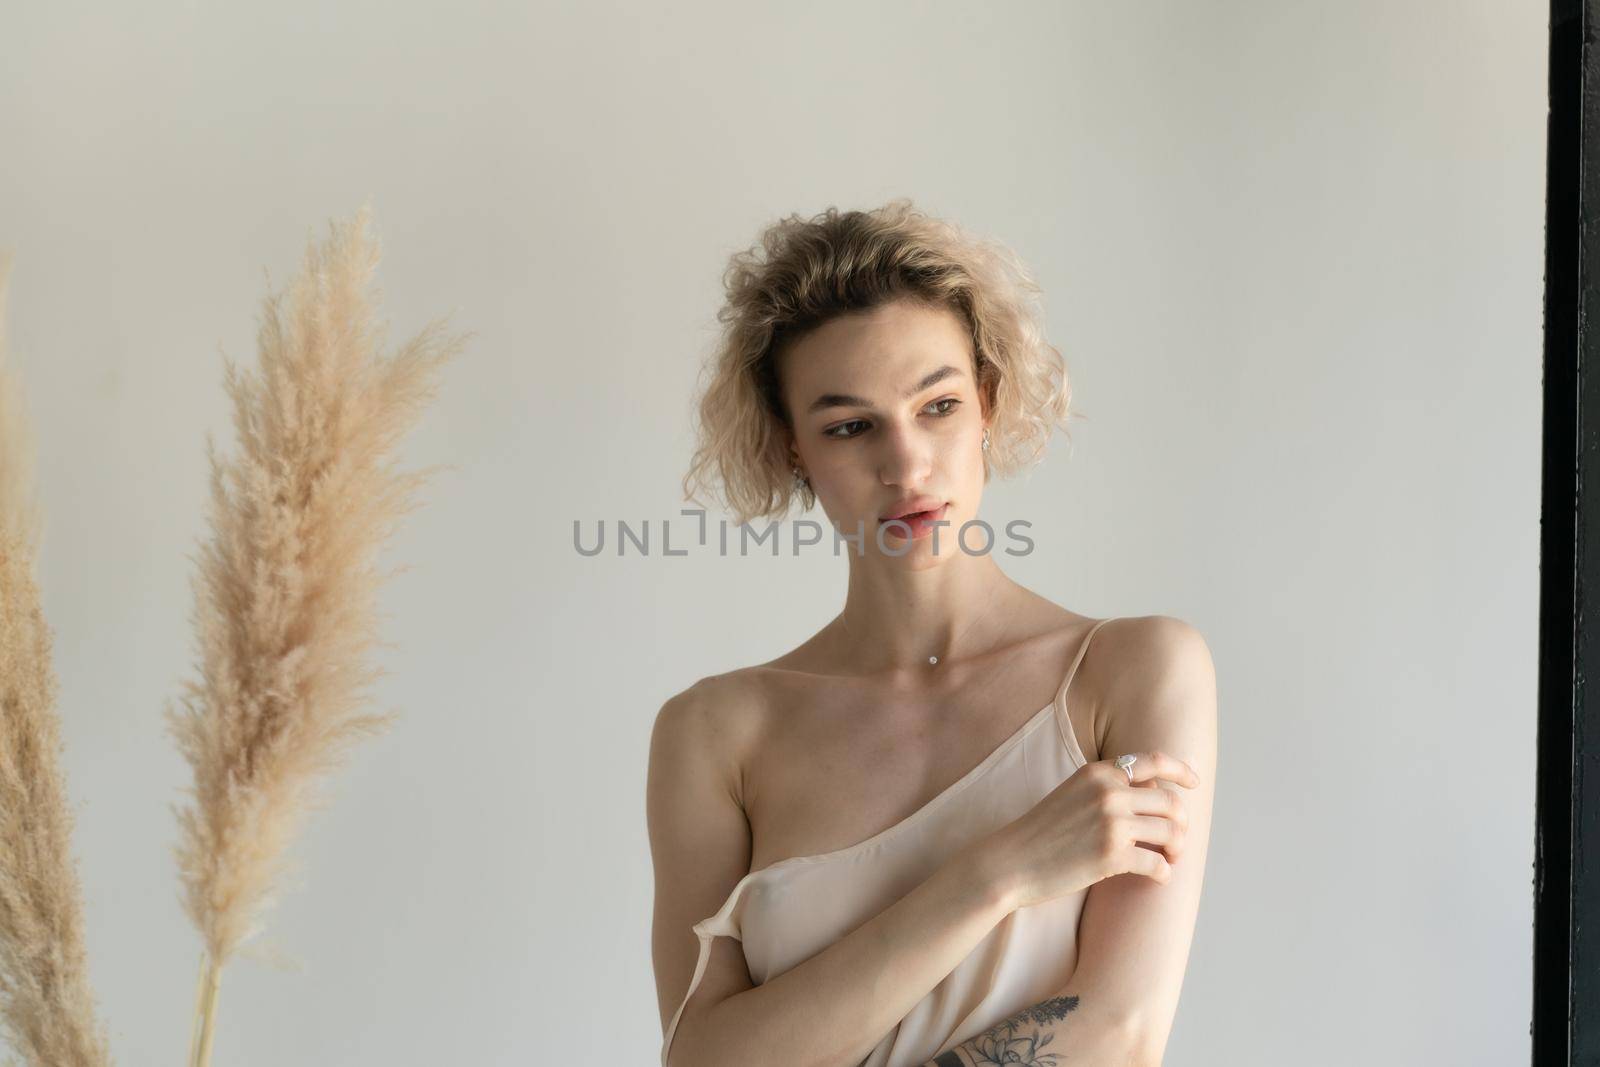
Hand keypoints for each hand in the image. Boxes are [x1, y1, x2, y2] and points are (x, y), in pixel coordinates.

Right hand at [983, 750, 1199, 910]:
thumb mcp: (1073, 792)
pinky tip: (1157, 877)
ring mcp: (1112, 823)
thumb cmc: (1042, 831)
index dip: (1182, 771)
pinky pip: (1157, 864)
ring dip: (1177, 848)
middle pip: (1171, 802)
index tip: (1194, 783)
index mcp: (1098, 771)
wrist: (1011, 861)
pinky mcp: (1112, 856)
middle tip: (1176, 840)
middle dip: (1181, 822)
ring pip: (1171, 832)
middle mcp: (1109, 792)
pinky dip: (1163, 873)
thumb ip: (1108, 787)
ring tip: (1170, 858)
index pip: (1154, 761)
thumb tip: (1155, 793)